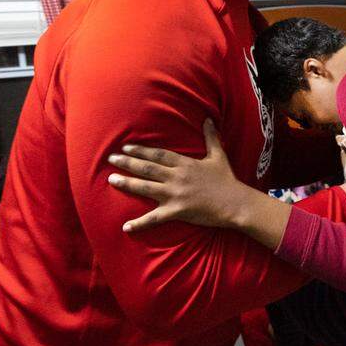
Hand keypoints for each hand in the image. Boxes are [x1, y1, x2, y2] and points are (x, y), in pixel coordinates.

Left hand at [108, 120, 245, 232]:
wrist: (235, 203)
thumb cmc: (227, 180)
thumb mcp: (218, 155)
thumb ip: (210, 137)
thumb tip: (208, 119)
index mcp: (185, 164)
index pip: (158, 155)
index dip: (141, 150)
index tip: (126, 147)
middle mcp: (177, 177)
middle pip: (147, 168)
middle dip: (127, 163)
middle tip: (110, 159)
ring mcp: (175, 194)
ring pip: (146, 187)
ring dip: (127, 183)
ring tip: (111, 180)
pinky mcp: (177, 211)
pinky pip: (155, 218)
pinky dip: (140, 223)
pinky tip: (126, 226)